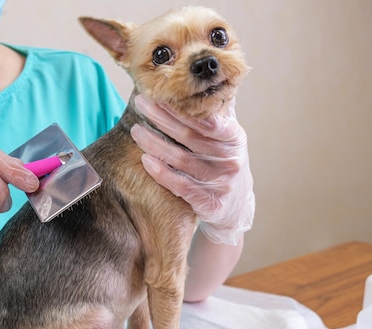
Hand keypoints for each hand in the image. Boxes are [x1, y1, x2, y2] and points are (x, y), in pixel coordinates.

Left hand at [130, 95, 254, 245]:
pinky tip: (145, 160)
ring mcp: (220, 181)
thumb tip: (208, 78)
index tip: (160, 93)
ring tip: (135, 131)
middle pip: (189, 135)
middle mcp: (230, 158)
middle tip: (140, 104)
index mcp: (234, 137)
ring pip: (181, 159)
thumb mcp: (228, 138)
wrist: (235, 206)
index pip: (206, 118)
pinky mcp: (209, 202)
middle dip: (161, 118)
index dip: (180, 107)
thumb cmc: (224, 163)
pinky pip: (180, 185)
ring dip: (155, 144)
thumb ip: (218, 112)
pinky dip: (161, 172)